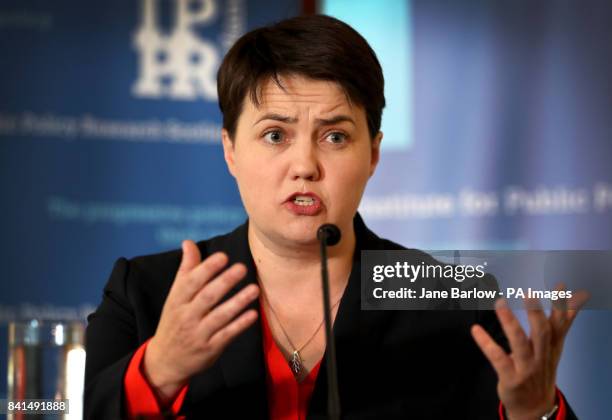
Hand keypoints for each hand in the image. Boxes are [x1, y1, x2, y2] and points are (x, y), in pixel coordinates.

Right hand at [143, 240, 259, 402]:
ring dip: (238, 302)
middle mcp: (186, 316)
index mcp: (177, 300)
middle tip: (242, 267)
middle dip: (224, 282)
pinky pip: (226, 336)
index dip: (207, 269)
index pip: (191, 282)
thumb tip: (188, 242)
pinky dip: (239, 325)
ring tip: (254, 289)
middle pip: (206, 297)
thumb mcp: (175, 296)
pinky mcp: (210, 349)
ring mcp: (198, 334)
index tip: (223, 257)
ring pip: (219, 317)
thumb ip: (186, 270)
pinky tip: (253, 314)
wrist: (165, 360)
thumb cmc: (175, 320)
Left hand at [471, 284, 587, 418]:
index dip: (561, 306)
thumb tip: (575, 299)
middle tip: (528, 294)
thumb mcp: (555, 348)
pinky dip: (486, 343)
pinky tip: (475, 330)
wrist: (535, 407)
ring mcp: (526, 367)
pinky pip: (497, 358)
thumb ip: (561, 324)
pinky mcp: (510, 377)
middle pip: (542, 333)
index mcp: (552, 347)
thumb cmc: (542, 371)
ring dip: (510, 322)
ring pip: (519, 343)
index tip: (559, 286)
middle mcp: (541, 356)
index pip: (559, 325)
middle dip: (536, 313)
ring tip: (500, 303)